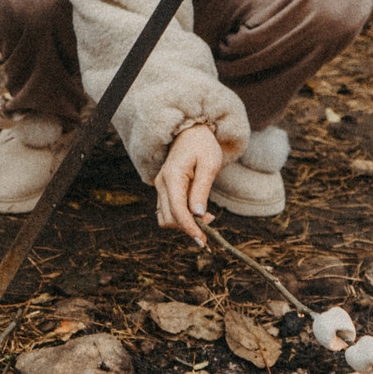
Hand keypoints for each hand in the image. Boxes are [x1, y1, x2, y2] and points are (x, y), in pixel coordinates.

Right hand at [154, 125, 224, 244]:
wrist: (191, 133)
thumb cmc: (203, 146)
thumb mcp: (209, 164)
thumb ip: (202, 189)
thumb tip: (198, 214)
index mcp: (172, 176)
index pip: (177, 209)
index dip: (189, 228)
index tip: (203, 240)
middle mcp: (161, 183)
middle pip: (169, 218)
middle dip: (189, 227)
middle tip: (212, 224)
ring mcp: (160, 187)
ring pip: (166, 218)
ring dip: (184, 224)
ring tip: (207, 218)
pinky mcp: (164, 191)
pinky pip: (168, 211)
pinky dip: (182, 218)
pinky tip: (198, 213)